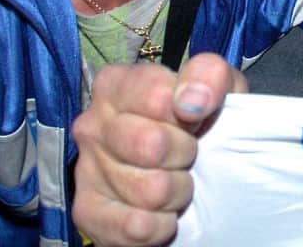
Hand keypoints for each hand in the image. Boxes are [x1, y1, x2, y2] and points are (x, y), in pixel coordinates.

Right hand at [71, 55, 246, 246]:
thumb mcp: (217, 87)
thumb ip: (209, 76)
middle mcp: (92, 124)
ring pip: (150, 190)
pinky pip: (137, 227)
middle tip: (188, 155)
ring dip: (178, 192)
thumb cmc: (200, 123)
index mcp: (116, 85)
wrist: (195, 173)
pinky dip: (161, 225)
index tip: (195, 120)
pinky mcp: (87, 212)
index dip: (189, 113)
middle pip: (151, 145)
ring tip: (177, 181)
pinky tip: (162, 211)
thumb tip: (193, 100)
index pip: (157, 97)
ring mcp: (85, 169)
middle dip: (184, 154)